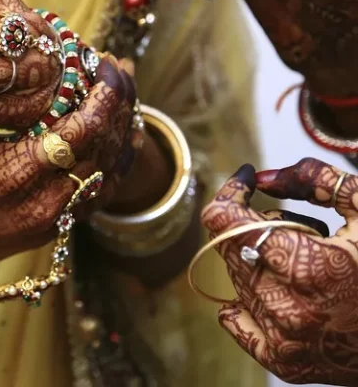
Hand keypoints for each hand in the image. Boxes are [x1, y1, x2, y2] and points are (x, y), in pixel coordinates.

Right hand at [0, 64, 135, 280]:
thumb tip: (16, 50)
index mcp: (18, 173)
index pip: (85, 128)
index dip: (101, 92)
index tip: (101, 61)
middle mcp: (46, 202)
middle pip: (107, 147)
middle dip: (118, 104)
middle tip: (116, 70)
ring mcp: (55, 220)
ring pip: (111, 171)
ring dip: (121, 130)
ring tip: (123, 95)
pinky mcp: (56, 230)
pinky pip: (100, 192)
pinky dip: (113, 162)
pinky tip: (117, 136)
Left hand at [200, 160, 357, 384]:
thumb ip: (316, 181)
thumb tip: (263, 178)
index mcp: (307, 267)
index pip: (224, 220)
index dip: (232, 193)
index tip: (245, 183)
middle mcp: (286, 308)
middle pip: (230, 245)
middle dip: (255, 226)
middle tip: (298, 229)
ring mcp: (282, 338)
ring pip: (235, 277)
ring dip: (259, 261)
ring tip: (305, 264)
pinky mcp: (282, 361)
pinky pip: (235, 317)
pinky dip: (250, 299)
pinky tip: (287, 292)